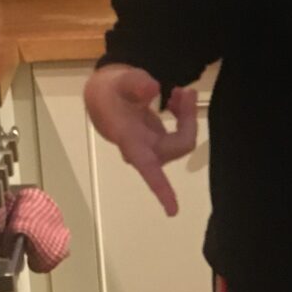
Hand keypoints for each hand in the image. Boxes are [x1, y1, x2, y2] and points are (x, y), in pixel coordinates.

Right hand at [84, 65, 197, 216]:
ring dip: (187, 117)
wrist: (104, 92)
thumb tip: (152, 88)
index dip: (161, 190)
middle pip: (178, 145)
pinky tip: (176, 99)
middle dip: (188, 120)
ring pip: (182, 140)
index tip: (172, 210)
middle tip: (184, 91)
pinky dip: (184, 116)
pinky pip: (180, 133)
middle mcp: (143, 149)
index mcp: (130, 141)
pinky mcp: (159, 140)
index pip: (147, 168)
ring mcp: (152, 146)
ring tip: (180, 92)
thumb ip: (135, 83)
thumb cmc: (110, 90)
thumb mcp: (119, 80)